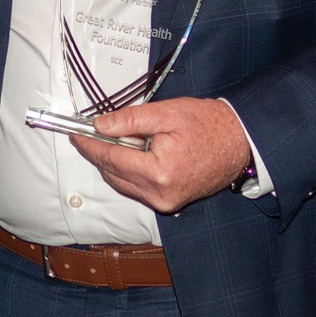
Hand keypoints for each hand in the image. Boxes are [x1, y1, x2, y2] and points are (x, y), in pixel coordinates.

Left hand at [73, 98, 251, 213]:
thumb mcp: (167, 113)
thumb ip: (130, 120)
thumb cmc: (209, 125)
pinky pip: (136, 188)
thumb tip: (100, 125)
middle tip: (90, 131)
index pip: (110, 158)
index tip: (75, 133)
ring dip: (113, 162)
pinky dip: (128, 171)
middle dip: (99, 152)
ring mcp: (165, 202)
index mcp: (159, 172)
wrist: (240, 142)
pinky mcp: (169, 202)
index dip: (89, 144)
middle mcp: (160, 194)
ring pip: (122, 183)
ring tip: (119, 137)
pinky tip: (133, 152)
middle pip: (112, 173)